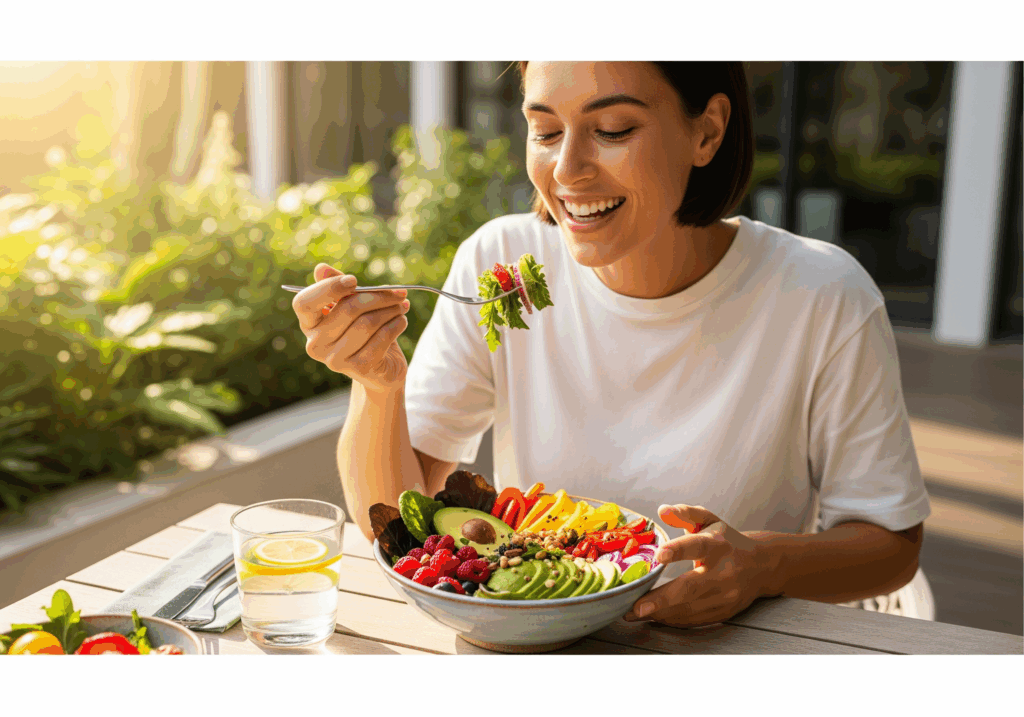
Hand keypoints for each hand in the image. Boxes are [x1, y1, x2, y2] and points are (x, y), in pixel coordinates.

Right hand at [292, 263, 410, 392]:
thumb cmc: (363, 330)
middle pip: (348, 309)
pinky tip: (401, 321)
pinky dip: (396, 326)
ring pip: (367, 323)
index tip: (354, 280)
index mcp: (309, 324)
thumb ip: (337, 287)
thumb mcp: (351, 306)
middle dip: (378, 297)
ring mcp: (334, 360)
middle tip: (399, 293)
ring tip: (402, 306)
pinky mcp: (358, 369)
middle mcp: (315, 344)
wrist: (380, 368)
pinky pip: (381, 338)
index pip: (304, 302)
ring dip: (391, 310)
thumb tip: (321, 268)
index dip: (329, 288)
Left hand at [623, 505, 773, 627]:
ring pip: (691, 608)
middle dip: (662, 599)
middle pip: (691, 587)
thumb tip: (662, 510)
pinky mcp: (725, 612)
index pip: (697, 545)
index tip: (658, 556)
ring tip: (635, 613)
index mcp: (717, 544)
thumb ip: (685, 514)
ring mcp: (726, 595)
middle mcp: (724, 571)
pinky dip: (673, 620)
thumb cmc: (727, 541)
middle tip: (636, 607)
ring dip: (661, 614)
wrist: (761, 566)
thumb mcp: (709, 520)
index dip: (677, 550)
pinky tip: (655, 617)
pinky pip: (695, 620)